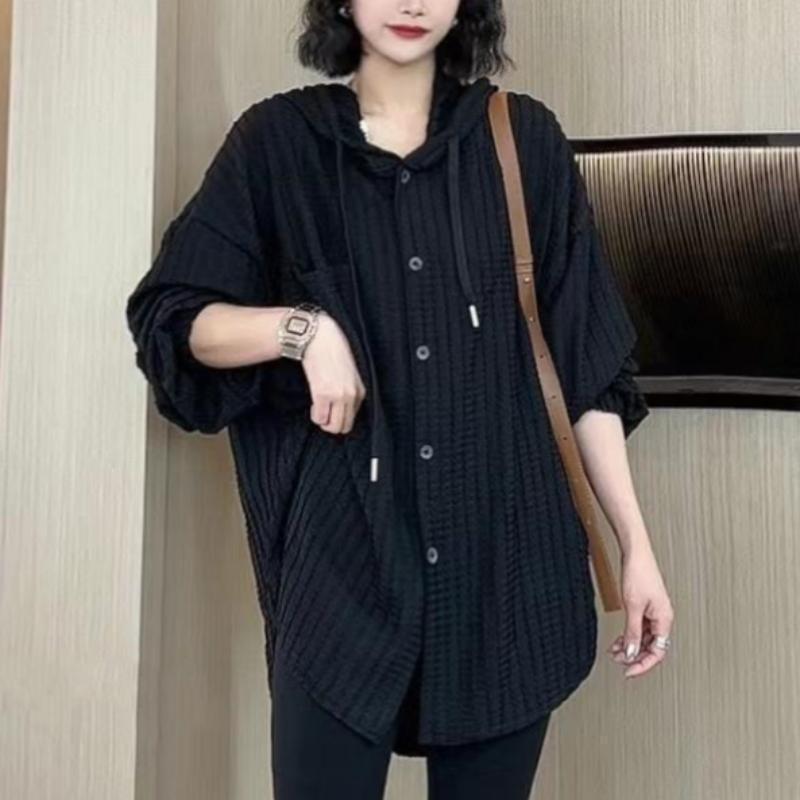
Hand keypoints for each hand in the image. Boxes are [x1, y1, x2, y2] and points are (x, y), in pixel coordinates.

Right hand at [301, 312, 365, 434]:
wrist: (319, 338)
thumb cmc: (331, 353)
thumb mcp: (349, 373)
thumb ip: (349, 391)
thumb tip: (342, 411)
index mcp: (360, 391)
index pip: (353, 418)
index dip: (340, 417)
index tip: (332, 409)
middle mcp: (351, 395)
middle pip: (344, 427)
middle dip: (332, 425)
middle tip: (324, 413)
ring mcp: (338, 396)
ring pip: (333, 427)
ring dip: (323, 421)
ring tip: (319, 408)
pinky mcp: (322, 394)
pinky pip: (320, 418)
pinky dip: (316, 415)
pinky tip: (314, 404)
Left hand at [607, 544, 673, 678]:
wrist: (636, 553)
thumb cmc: (639, 573)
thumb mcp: (633, 607)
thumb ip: (633, 632)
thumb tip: (632, 653)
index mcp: (665, 620)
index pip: (657, 652)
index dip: (643, 665)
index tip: (629, 672)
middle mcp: (662, 618)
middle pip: (651, 647)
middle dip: (634, 656)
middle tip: (619, 661)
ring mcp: (654, 612)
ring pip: (644, 638)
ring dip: (630, 646)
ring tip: (615, 651)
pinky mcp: (646, 606)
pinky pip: (640, 628)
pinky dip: (629, 635)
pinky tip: (619, 640)